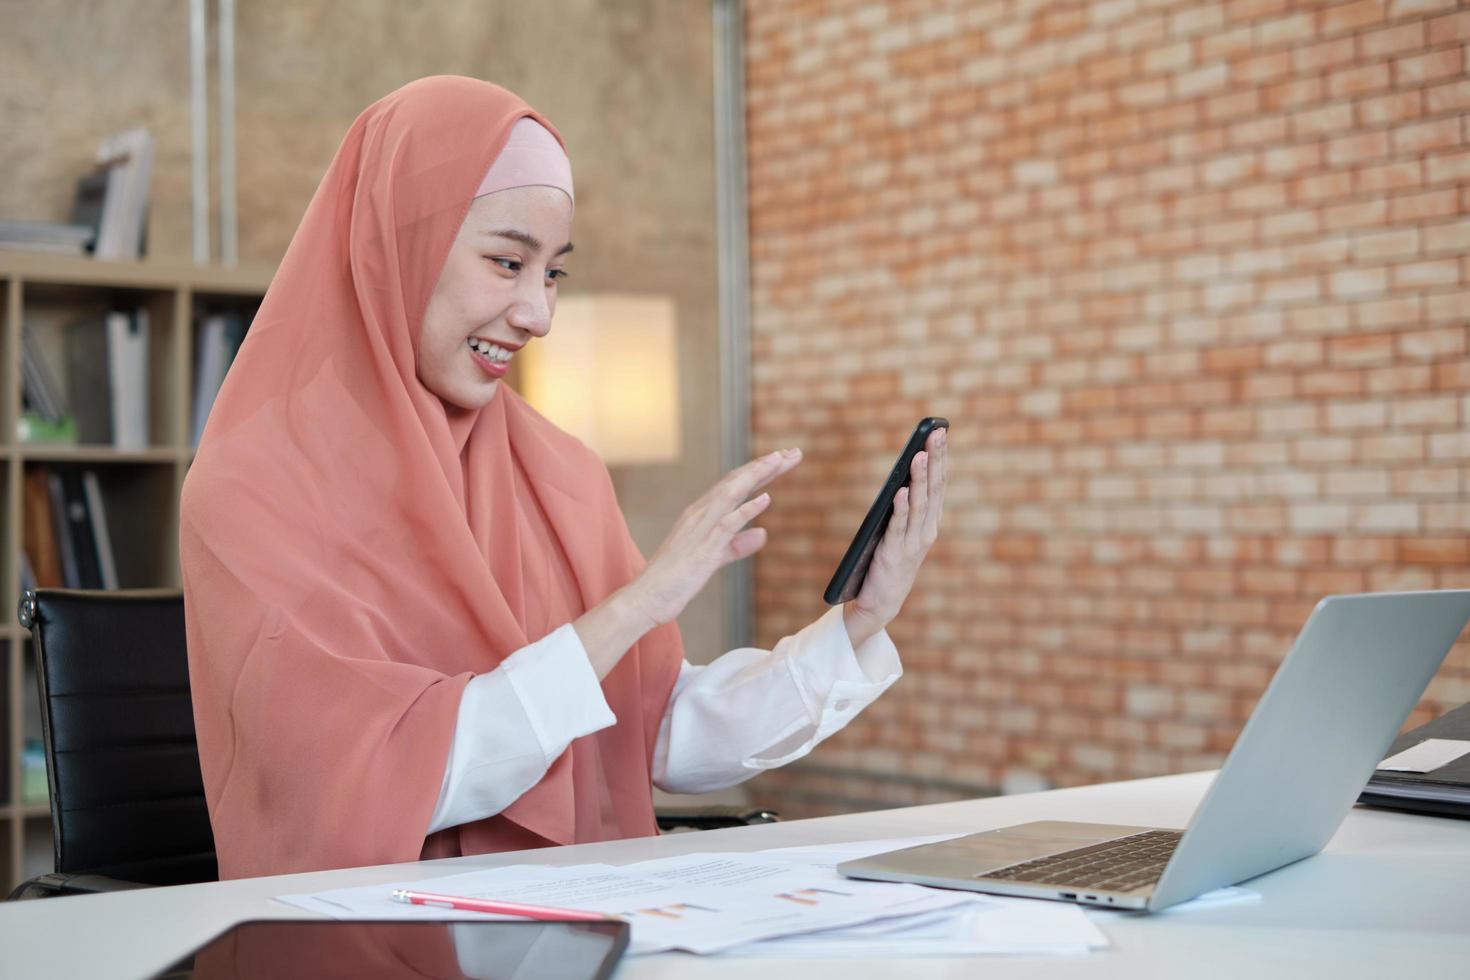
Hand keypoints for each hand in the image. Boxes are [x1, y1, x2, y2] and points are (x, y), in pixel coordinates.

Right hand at [626, 448, 802, 628]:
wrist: (647, 597)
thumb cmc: (676, 579)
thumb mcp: (714, 558)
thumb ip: (737, 545)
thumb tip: (762, 533)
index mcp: (701, 515)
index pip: (734, 485)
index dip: (758, 471)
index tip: (781, 460)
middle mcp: (700, 514)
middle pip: (736, 482)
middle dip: (764, 465)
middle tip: (792, 452)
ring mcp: (700, 528)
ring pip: (731, 493)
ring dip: (757, 475)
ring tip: (779, 460)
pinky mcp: (703, 548)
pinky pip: (726, 524)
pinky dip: (746, 509)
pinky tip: (765, 498)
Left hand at [843, 426, 947, 646]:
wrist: (881, 603)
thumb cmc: (890, 563)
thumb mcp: (904, 532)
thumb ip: (907, 508)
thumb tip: (904, 475)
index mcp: (929, 522)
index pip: (938, 484)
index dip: (940, 458)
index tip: (941, 432)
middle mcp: (926, 530)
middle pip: (933, 489)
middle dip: (935, 460)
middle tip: (936, 434)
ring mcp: (912, 543)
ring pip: (917, 504)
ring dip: (918, 479)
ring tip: (918, 456)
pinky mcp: (894, 554)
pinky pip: (898, 526)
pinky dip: (900, 507)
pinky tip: (900, 490)